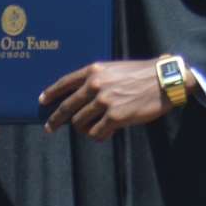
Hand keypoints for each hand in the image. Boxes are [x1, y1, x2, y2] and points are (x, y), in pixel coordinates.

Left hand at [40, 60, 192, 139]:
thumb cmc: (141, 74)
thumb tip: (82, 97)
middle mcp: (95, 85)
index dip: (51, 93)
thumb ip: (98, 81)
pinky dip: (99, 135)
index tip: (42, 101)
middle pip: (67, 107)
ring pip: (80, 123)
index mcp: (94, 71)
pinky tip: (107, 132)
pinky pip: (97, 133)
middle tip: (50, 128)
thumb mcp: (115, 70)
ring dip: (85, 129)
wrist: (163, 81)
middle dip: (56, 120)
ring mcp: (104, 101)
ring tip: (95, 128)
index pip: (65, 83)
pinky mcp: (115, 117)